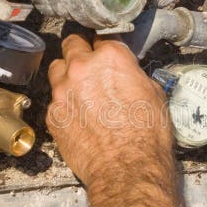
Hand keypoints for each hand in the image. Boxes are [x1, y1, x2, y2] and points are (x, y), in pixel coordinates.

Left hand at [46, 34, 174, 189]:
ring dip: (67, 74)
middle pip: (72, 44)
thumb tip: (129, 77)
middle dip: (81, 51)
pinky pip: (54, 100)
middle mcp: (82, 68)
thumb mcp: (154, 94)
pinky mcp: (52, 114)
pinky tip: (77, 116)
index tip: (108, 53)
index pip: (103, 37)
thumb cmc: (146, 136)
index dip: (107, 46)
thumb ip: (133, 76)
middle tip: (89, 64)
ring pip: (57, 69)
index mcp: (111, 58)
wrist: (128, 169)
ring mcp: (62, 91)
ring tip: (80, 89)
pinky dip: (63, 104)